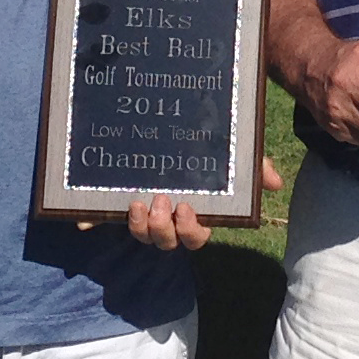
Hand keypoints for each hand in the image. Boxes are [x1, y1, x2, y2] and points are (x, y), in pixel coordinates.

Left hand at [96, 154, 285, 248]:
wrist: (168, 116)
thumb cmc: (206, 144)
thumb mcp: (229, 153)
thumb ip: (252, 166)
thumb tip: (274, 182)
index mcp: (194, 209)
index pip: (196, 235)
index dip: (191, 230)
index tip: (187, 209)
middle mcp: (167, 214)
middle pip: (166, 241)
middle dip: (162, 230)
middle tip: (160, 202)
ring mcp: (141, 208)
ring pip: (139, 234)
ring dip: (137, 226)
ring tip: (137, 201)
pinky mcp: (115, 199)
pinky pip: (102, 217)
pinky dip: (92, 221)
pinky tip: (84, 221)